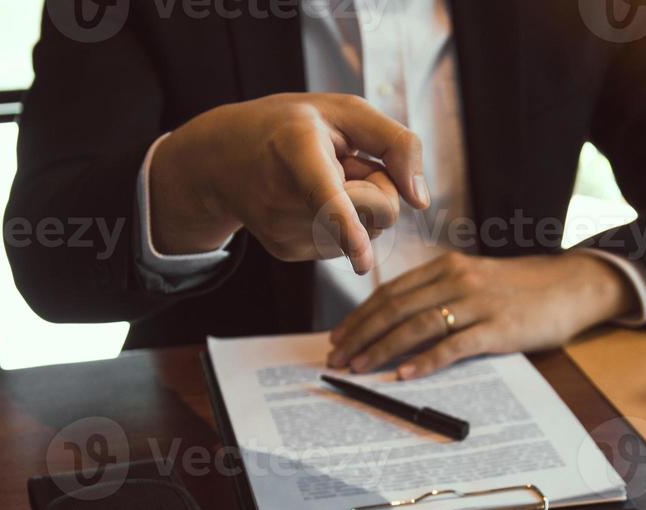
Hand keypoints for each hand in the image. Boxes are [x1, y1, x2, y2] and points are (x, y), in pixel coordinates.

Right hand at [149, 93, 428, 273]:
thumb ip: (397, 143)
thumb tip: (420, 201)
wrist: (224, 157)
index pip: (326, 196)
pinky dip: (342, 223)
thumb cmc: (295, 126)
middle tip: (347, 163)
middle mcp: (285, 197)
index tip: (361, 261)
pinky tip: (310, 200)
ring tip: (321, 180)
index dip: (346, 226)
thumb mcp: (346, 111)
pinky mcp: (287, 252)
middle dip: (380, 188)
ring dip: (360, 206)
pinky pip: (344, 245)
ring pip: (365, 233)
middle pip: (376, 213)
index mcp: (296, 148)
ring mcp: (283, 231)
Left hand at [327, 252, 635, 377]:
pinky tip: (404, 375)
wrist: (571, 285)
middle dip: (360, 335)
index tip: (339, 336)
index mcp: (446, 267)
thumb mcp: (474, 280)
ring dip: (381, 349)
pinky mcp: (498, 328)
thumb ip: (439, 295)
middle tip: (337, 358)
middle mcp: (456, 279)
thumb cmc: (521, 289)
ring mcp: (477, 303)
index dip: (360, 316)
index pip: (390, 292)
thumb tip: (398, 322)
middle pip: (395, 308)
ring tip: (358, 368)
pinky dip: (425, 361)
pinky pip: (453, 345)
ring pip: (416, 326)